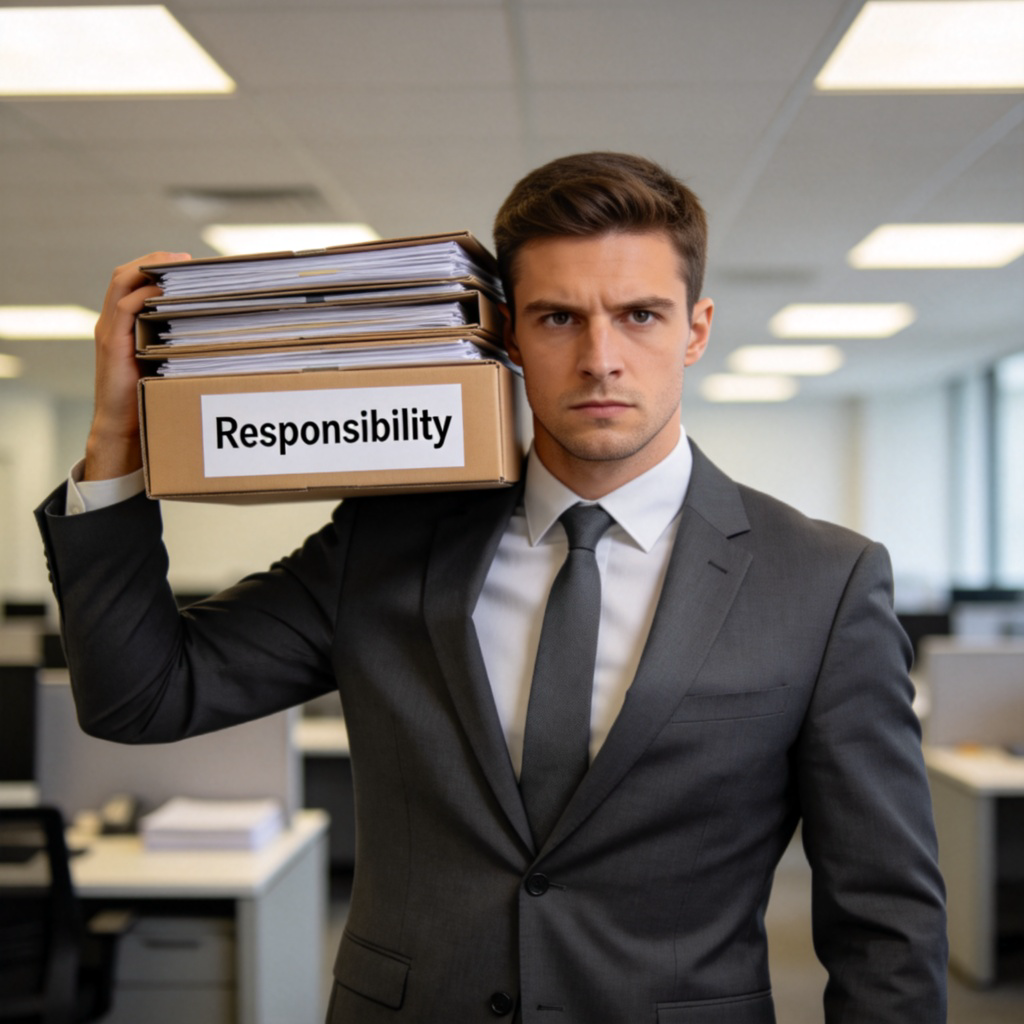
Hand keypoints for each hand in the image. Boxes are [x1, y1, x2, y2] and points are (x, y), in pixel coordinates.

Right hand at [84, 252, 190, 480]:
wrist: (124, 425)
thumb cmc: (148, 396)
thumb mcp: (162, 360)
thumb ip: (176, 340)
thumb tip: (213, 329)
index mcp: (123, 323)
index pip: (132, 281)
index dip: (154, 265)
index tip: (184, 262)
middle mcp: (112, 322)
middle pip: (125, 275)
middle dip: (153, 260)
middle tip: (184, 259)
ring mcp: (109, 331)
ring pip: (121, 284)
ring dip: (147, 269)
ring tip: (175, 266)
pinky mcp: (112, 344)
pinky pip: (123, 309)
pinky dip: (141, 295)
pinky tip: (162, 292)